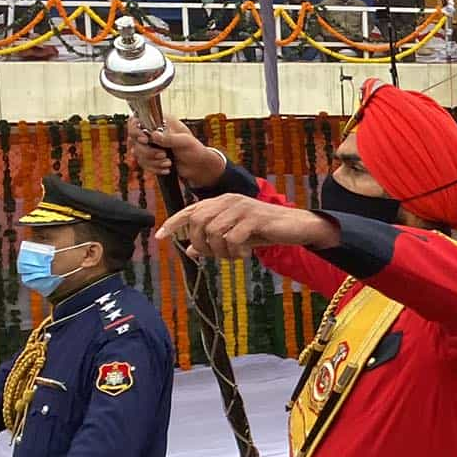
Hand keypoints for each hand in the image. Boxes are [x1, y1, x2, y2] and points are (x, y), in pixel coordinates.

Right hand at [129, 116, 228, 186]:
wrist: (198, 167)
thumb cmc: (195, 150)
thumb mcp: (185, 142)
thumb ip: (170, 138)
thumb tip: (154, 135)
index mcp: (160, 122)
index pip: (136, 121)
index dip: (136, 131)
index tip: (145, 140)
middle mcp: (152, 132)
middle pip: (134, 140)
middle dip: (148, 152)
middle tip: (163, 155)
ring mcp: (150, 144)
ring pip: (137, 153)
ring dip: (153, 162)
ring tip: (168, 163)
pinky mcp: (150, 156)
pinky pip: (142, 163)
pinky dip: (154, 168)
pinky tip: (166, 168)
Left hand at [155, 194, 339, 259]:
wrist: (296, 226)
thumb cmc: (265, 230)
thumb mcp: (236, 236)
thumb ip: (213, 241)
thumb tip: (190, 250)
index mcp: (221, 202)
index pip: (190, 211)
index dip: (173, 223)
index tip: (159, 237)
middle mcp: (228, 201)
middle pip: (198, 223)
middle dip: (202, 244)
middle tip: (217, 255)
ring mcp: (241, 208)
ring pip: (214, 232)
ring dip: (221, 251)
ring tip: (235, 255)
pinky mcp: (254, 218)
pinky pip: (232, 238)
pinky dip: (235, 251)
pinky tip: (245, 254)